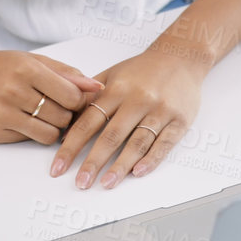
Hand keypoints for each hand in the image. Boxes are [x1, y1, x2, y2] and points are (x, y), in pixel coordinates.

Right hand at [0, 49, 102, 144]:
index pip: (72, 96)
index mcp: (27, 70)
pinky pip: (28, 140)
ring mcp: (3, 114)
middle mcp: (14, 92)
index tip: (72, 99)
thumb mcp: (32, 61)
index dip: (78, 101)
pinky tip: (22, 119)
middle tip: (55, 108)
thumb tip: (97, 87)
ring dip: (52, 128)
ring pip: (48, 135)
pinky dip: (31, 133)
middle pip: (62, 117)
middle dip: (65, 115)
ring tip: (42, 115)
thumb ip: (66, 74)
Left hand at [51, 49, 206, 188]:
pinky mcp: (180, 120)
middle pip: (111, 136)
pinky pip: (164, 144)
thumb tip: (65, 129)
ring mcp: (160, 110)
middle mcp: (138, 100)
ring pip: (137, 142)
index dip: (71, 146)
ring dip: (120, 166)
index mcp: (117, 89)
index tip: (58, 167)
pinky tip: (138, 173)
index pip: (88, 122)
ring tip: (106, 184)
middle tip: (80, 183)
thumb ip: (89, 98)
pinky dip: (151, 160)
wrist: (181, 56)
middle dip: (93, 162)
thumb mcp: (112, 74)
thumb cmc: (143, 69)